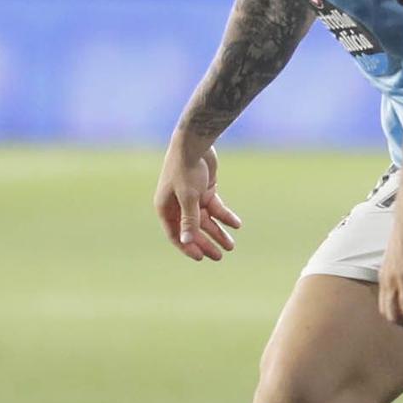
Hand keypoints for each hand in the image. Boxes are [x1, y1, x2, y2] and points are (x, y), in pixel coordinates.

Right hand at [154, 142, 241, 261]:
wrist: (194, 144)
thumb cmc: (185, 169)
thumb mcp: (188, 197)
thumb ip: (189, 220)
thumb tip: (186, 241)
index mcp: (166, 208)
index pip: (175, 234)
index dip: (188, 247)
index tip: (201, 258)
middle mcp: (177, 205)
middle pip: (192, 230)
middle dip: (206, 243)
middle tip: (220, 256)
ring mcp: (191, 198)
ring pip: (206, 220)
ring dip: (218, 232)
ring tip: (231, 246)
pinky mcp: (204, 190)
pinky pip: (215, 208)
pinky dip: (225, 216)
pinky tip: (237, 225)